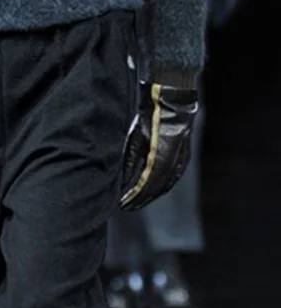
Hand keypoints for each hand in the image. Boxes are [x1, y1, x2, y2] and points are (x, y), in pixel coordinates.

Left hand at [119, 82, 197, 211]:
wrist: (173, 100)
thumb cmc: (151, 116)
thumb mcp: (135, 138)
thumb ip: (129, 163)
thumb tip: (122, 184)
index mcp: (159, 157)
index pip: (145, 185)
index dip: (133, 197)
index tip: (122, 204)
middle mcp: (173, 162)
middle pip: (155, 189)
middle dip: (140, 200)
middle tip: (127, 207)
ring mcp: (181, 160)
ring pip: (165, 186)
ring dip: (151, 196)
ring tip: (138, 202)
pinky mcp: (184, 157)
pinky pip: (172, 179)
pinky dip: (162, 188)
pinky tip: (153, 192)